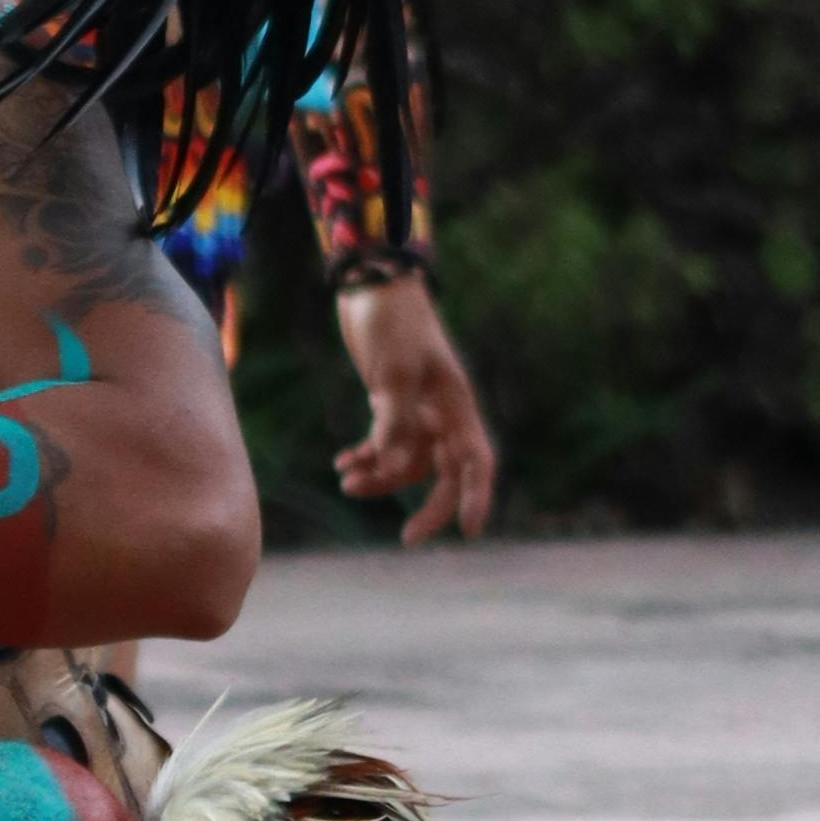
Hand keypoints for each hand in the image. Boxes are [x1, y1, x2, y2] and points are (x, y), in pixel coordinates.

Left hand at [333, 270, 498, 543]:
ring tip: (346, 479)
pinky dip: (366, 457)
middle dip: (429, 507)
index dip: (478, 497)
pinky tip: (342, 463)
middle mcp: (442, 412)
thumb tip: (392, 466)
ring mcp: (417, 408)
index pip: (476, 461)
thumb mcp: (392, 371)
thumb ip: (393, 422)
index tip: (470, 531)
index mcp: (455, 405)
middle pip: (445, 473)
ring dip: (380, 477)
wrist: (371, 283)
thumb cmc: (391, 321)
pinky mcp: (391, 402)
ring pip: (408, 462)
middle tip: (408, 538)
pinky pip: (385, 444)